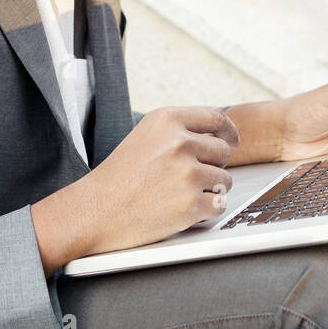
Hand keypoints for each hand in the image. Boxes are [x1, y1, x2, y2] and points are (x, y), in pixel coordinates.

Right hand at [80, 106, 239, 253]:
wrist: (94, 211)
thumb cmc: (118, 177)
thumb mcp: (145, 137)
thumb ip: (179, 131)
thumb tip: (218, 136)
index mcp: (167, 120)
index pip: (216, 117)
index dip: (229, 131)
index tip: (233, 141)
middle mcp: (179, 142)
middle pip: (223, 151)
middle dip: (213, 166)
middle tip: (188, 179)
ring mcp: (187, 174)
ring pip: (225, 180)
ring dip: (210, 190)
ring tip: (179, 195)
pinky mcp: (191, 204)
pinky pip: (219, 205)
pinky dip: (206, 211)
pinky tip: (182, 210)